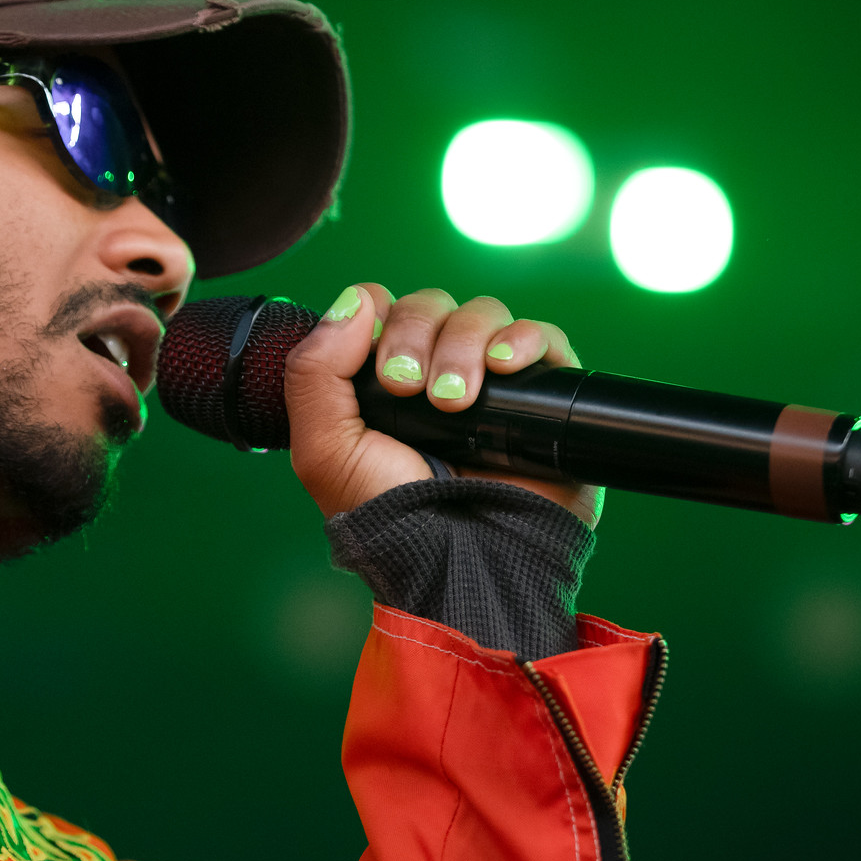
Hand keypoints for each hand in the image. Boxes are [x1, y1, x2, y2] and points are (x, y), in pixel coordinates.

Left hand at [285, 284, 603, 526]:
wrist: (460, 561)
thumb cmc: (390, 514)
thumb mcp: (325, 449)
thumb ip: (315, 371)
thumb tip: (355, 298)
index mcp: (385, 383)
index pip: (385, 309)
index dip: (380, 319)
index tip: (380, 370)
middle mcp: (438, 375)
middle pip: (432, 305)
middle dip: (417, 335)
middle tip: (410, 391)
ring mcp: (493, 383)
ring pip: (483, 313)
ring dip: (463, 345)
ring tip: (454, 403)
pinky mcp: (545, 396)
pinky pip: (543, 336)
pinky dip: (523, 338)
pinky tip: (507, 366)